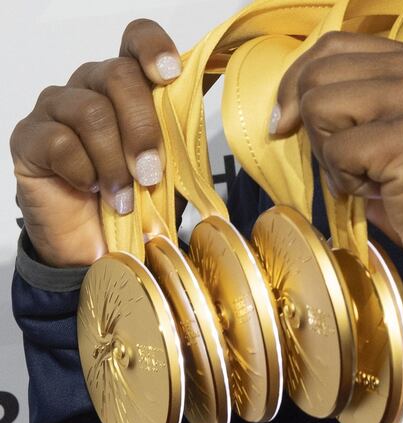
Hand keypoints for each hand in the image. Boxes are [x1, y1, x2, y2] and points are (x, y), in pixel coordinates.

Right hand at [10, 19, 180, 266]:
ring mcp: (56, 109)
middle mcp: (91, 86)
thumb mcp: (171, 162)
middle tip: (151, 174)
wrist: (97, 242)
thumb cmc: (136, 195)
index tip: (170, 74)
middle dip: (143, 129)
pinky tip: (92, 190)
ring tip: (125, 197)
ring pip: (91, 112)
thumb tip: (211, 96)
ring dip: (115, 161)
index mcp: (129, 84)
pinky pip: (60, 142)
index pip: (136, 39)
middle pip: (118, 77)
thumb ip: (182, 129)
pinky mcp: (29, 137)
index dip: (153, 48)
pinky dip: (84, 172)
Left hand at [273, 32, 402, 271]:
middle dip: (312, 126)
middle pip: (317, 75)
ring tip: (365, 176)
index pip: (332, 46)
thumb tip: (290, 107)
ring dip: (329, 154)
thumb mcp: (401, 124)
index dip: (296, 83)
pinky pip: (338, 153)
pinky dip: (346, 183)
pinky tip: (380, 192)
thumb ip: (358, 100)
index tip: (286, 121)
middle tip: (342, 162)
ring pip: (319, 108)